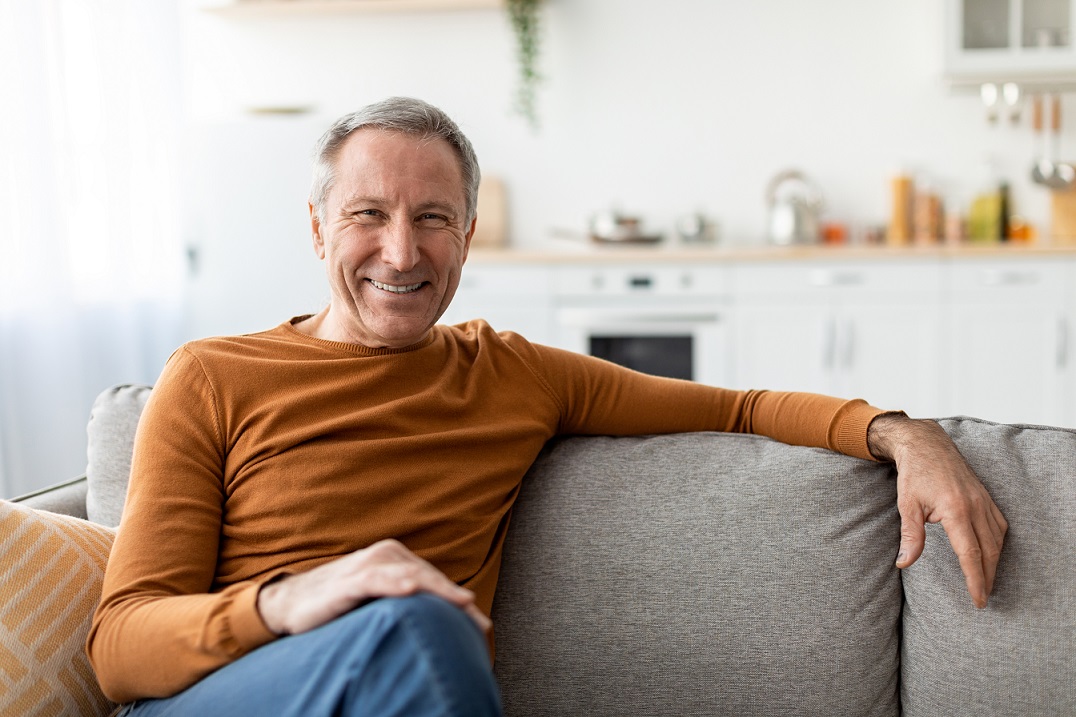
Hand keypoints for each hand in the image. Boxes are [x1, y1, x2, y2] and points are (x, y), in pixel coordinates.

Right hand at [256, 539, 490, 635]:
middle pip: (429, 578)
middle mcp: (386, 555)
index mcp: (396, 557)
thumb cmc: (339, 604)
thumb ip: (406, 602)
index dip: (459, 601)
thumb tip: (442, 624)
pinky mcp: (348, 581)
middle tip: (479, 624)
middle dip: (455, 600)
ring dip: (438, 590)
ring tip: (462, 603)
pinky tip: (412, 589)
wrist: (289, 603)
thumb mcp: (378, 601)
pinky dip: (395, 583)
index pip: (435, 580)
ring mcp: (367, 566)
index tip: (482, 626)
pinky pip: (376, 580)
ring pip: (410, 576)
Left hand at [867, 414, 1007, 607]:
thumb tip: (903, 564)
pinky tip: (991, 554)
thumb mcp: (907, 505)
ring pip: (997, 540)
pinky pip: (999, 526)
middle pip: (989, 551)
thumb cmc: (914, 474)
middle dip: (987, 577)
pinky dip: (998, 544)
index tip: (978, 599)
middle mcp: (975, 506)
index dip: (975, 580)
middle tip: (983, 598)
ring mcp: (984, 501)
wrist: (927, 445)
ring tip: (987, 582)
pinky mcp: (986, 497)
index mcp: (956, 510)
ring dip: (994, 563)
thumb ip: (910, 537)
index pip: (971, 554)